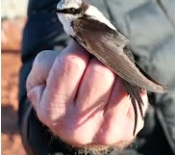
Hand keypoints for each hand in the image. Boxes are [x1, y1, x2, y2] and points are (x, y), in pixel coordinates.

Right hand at [26, 41, 147, 149]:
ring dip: (115, 68)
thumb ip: (48, 61)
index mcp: (52, 111)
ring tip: (106, 70)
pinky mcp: (129, 127)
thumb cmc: (59, 93)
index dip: (78, 47)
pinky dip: (127, 80)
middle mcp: (78, 126)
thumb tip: (78, 46)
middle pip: (101, 72)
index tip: (80, 46)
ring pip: (121, 80)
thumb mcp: (39, 79)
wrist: (78, 127)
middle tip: (95, 59)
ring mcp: (107, 129)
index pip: (72, 62)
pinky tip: (117, 82)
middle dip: (99, 58)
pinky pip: (135, 90)